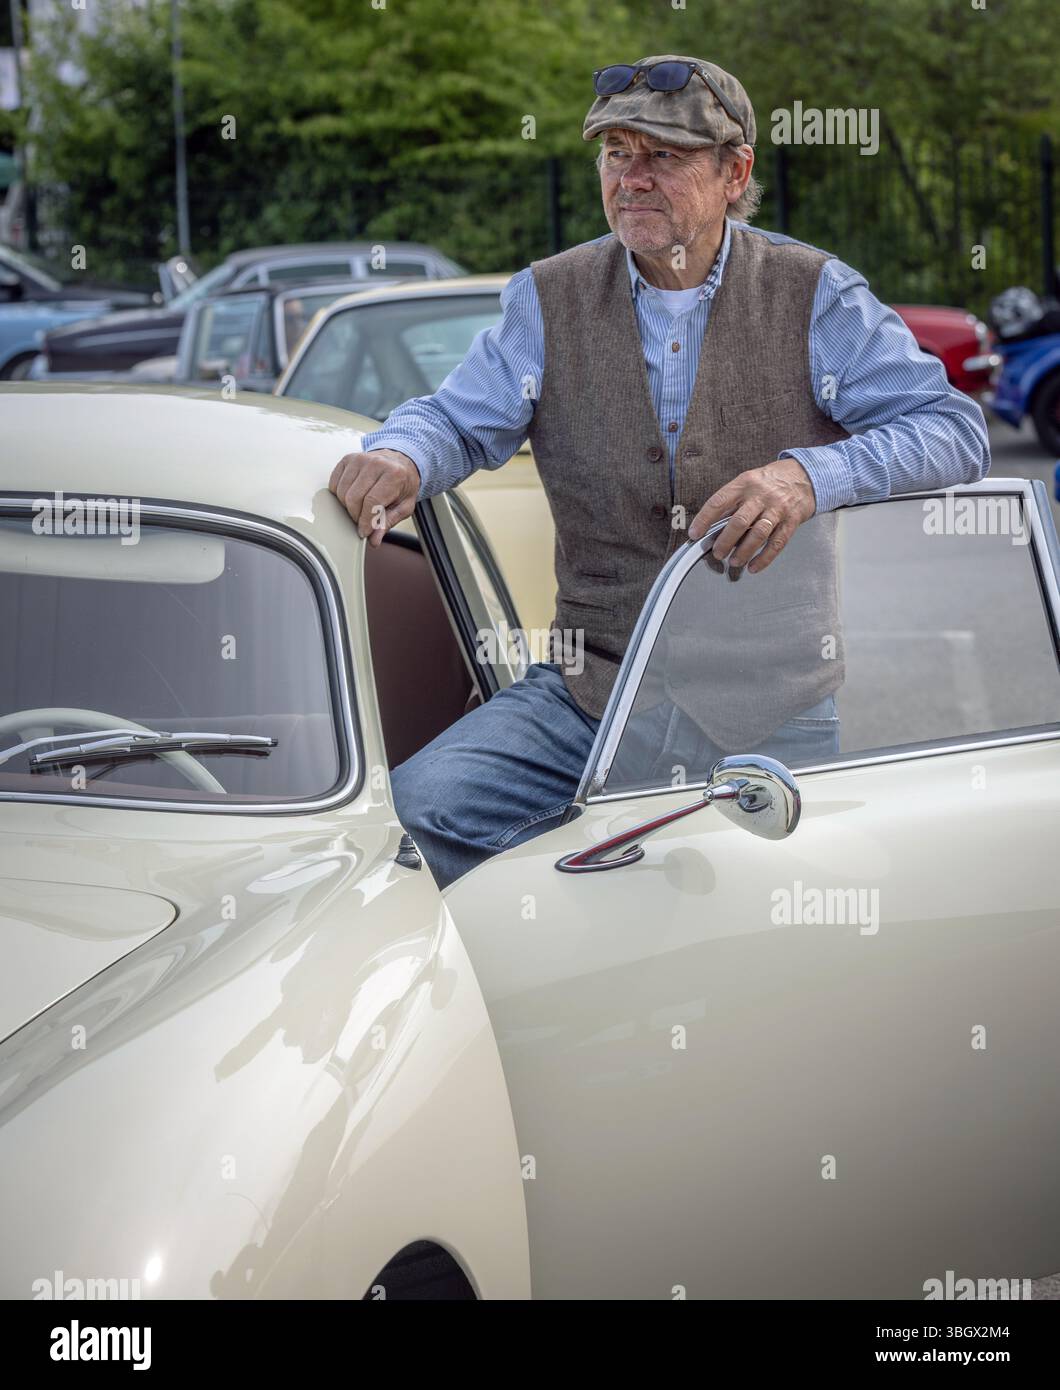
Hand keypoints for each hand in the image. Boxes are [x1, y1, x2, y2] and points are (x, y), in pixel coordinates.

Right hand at [329, 448, 421, 547]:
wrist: (400, 461)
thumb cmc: (402, 484)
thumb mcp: (404, 506)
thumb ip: (388, 522)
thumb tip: (374, 540)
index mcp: (394, 475)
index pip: (372, 502)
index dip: (365, 521)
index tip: (363, 532)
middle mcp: (376, 463)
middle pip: (353, 498)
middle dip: (355, 515)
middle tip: (362, 520)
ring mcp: (360, 459)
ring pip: (342, 492)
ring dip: (347, 506)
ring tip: (359, 507)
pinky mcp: (348, 459)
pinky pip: (334, 483)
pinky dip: (339, 494)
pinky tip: (351, 495)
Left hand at [687, 458, 816, 573]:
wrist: (806, 475)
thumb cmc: (771, 481)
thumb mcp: (749, 482)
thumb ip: (733, 501)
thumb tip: (712, 525)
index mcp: (744, 483)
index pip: (719, 501)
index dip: (705, 519)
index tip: (695, 533)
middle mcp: (761, 495)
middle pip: (739, 521)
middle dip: (725, 541)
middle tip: (717, 553)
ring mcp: (778, 508)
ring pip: (758, 534)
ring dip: (744, 551)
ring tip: (734, 562)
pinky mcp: (791, 521)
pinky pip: (777, 543)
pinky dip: (764, 558)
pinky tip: (754, 566)